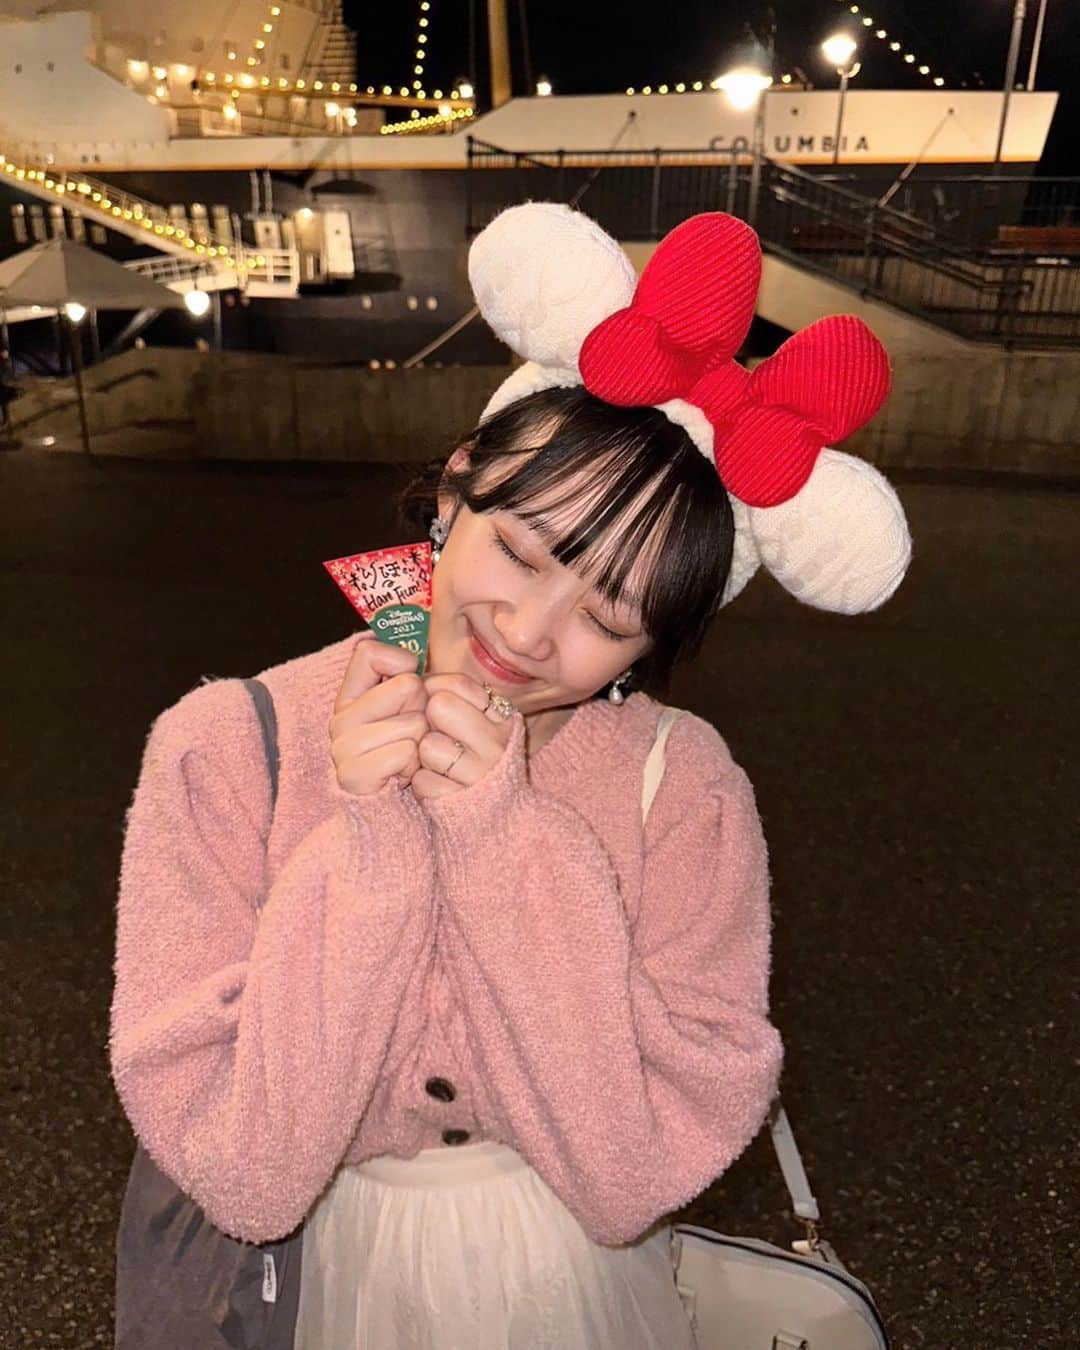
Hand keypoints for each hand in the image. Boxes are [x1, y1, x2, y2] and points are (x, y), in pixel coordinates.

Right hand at [329, 632, 428, 794]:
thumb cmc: (408, 756)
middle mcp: (339, 719)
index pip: (370, 652)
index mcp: (350, 696)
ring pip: (413, 722)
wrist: (394, 815)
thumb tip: (411, 655)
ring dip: (421, 742)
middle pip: (406, 685)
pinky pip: (404, 752)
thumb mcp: (409, 710)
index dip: (402, 663)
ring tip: (408, 758)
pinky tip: (402, 775)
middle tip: (413, 733)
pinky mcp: (351, 775)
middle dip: (423, 710)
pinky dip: (413, 765)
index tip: (409, 686)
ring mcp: (341, 748)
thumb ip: (406, 677)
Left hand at [410, 671, 514, 801]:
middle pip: (440, 707)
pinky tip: (439, 784)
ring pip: (428, 746)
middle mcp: (498, 744)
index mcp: (504, 718)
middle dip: (429, 721)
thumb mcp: (480, 724)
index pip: (458, 684)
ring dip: (424, 756)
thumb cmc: (476, 760)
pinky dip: (423, 783)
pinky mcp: (462, 803)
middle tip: (437, 736)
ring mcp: (481, 775)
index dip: (434, 690)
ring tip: (440, 764)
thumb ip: (455, 698)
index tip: (434, 705)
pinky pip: (422, 781)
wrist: (499, 819)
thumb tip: (414, 678)